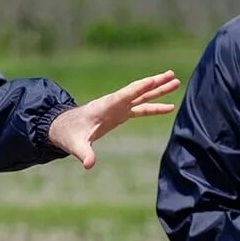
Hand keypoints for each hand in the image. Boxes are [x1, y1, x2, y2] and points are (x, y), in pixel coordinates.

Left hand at [47, 70, 181, 168]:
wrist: (63, 128)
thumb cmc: (68, 134)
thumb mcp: (75, 145)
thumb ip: (84, 153)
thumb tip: (89, 165)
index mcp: (105, 106)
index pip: (124, 95)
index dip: (139, 88)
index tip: (154, 79)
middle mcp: (114, 103)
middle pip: (138, 91)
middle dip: (155, 84)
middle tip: (173, 75)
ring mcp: (118, 108)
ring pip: (142, 97)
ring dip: (158, 90)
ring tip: (176, 81)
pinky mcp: (120, 114)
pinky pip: (141, 109)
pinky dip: (155, 107)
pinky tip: (169, 106)